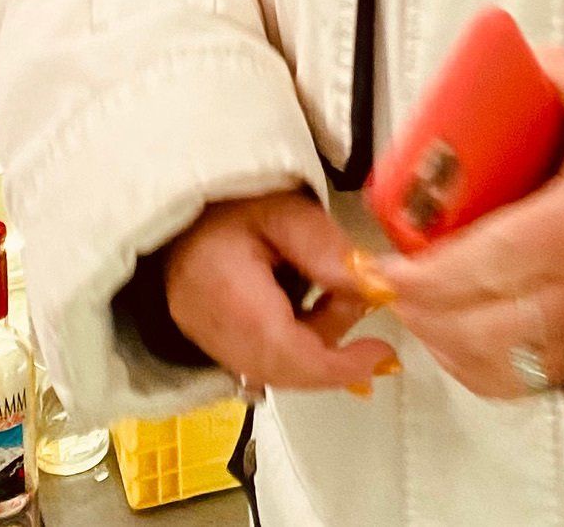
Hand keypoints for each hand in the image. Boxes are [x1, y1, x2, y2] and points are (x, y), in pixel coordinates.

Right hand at [163, 190, 399, 395]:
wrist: (182, 198)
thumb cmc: (233, 196)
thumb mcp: (287, 208)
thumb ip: (325, 248)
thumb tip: (370, 288)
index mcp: (225, 292)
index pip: (284, 352)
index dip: (336, 366)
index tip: (381, 357)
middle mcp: (208, 328)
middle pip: (280, 367)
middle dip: (331, 349)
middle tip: (359, 304)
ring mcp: (203, 337)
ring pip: (270, 367)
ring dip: (314, 343)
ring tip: (335, 294)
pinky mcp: (206, 336)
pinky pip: (256, 357)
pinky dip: (293, 341)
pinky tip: (310, 304)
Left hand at [364, 48, 563, 400]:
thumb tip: (528, 60)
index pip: (488, 261)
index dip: (429, 273)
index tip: (387, 265)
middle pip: (474, 318)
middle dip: (417, 303)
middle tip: (383, 278)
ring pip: (483, 357)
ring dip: (435, 333)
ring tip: (410, 299)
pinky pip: (503, 381)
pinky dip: (463, 363)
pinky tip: (447, 330)